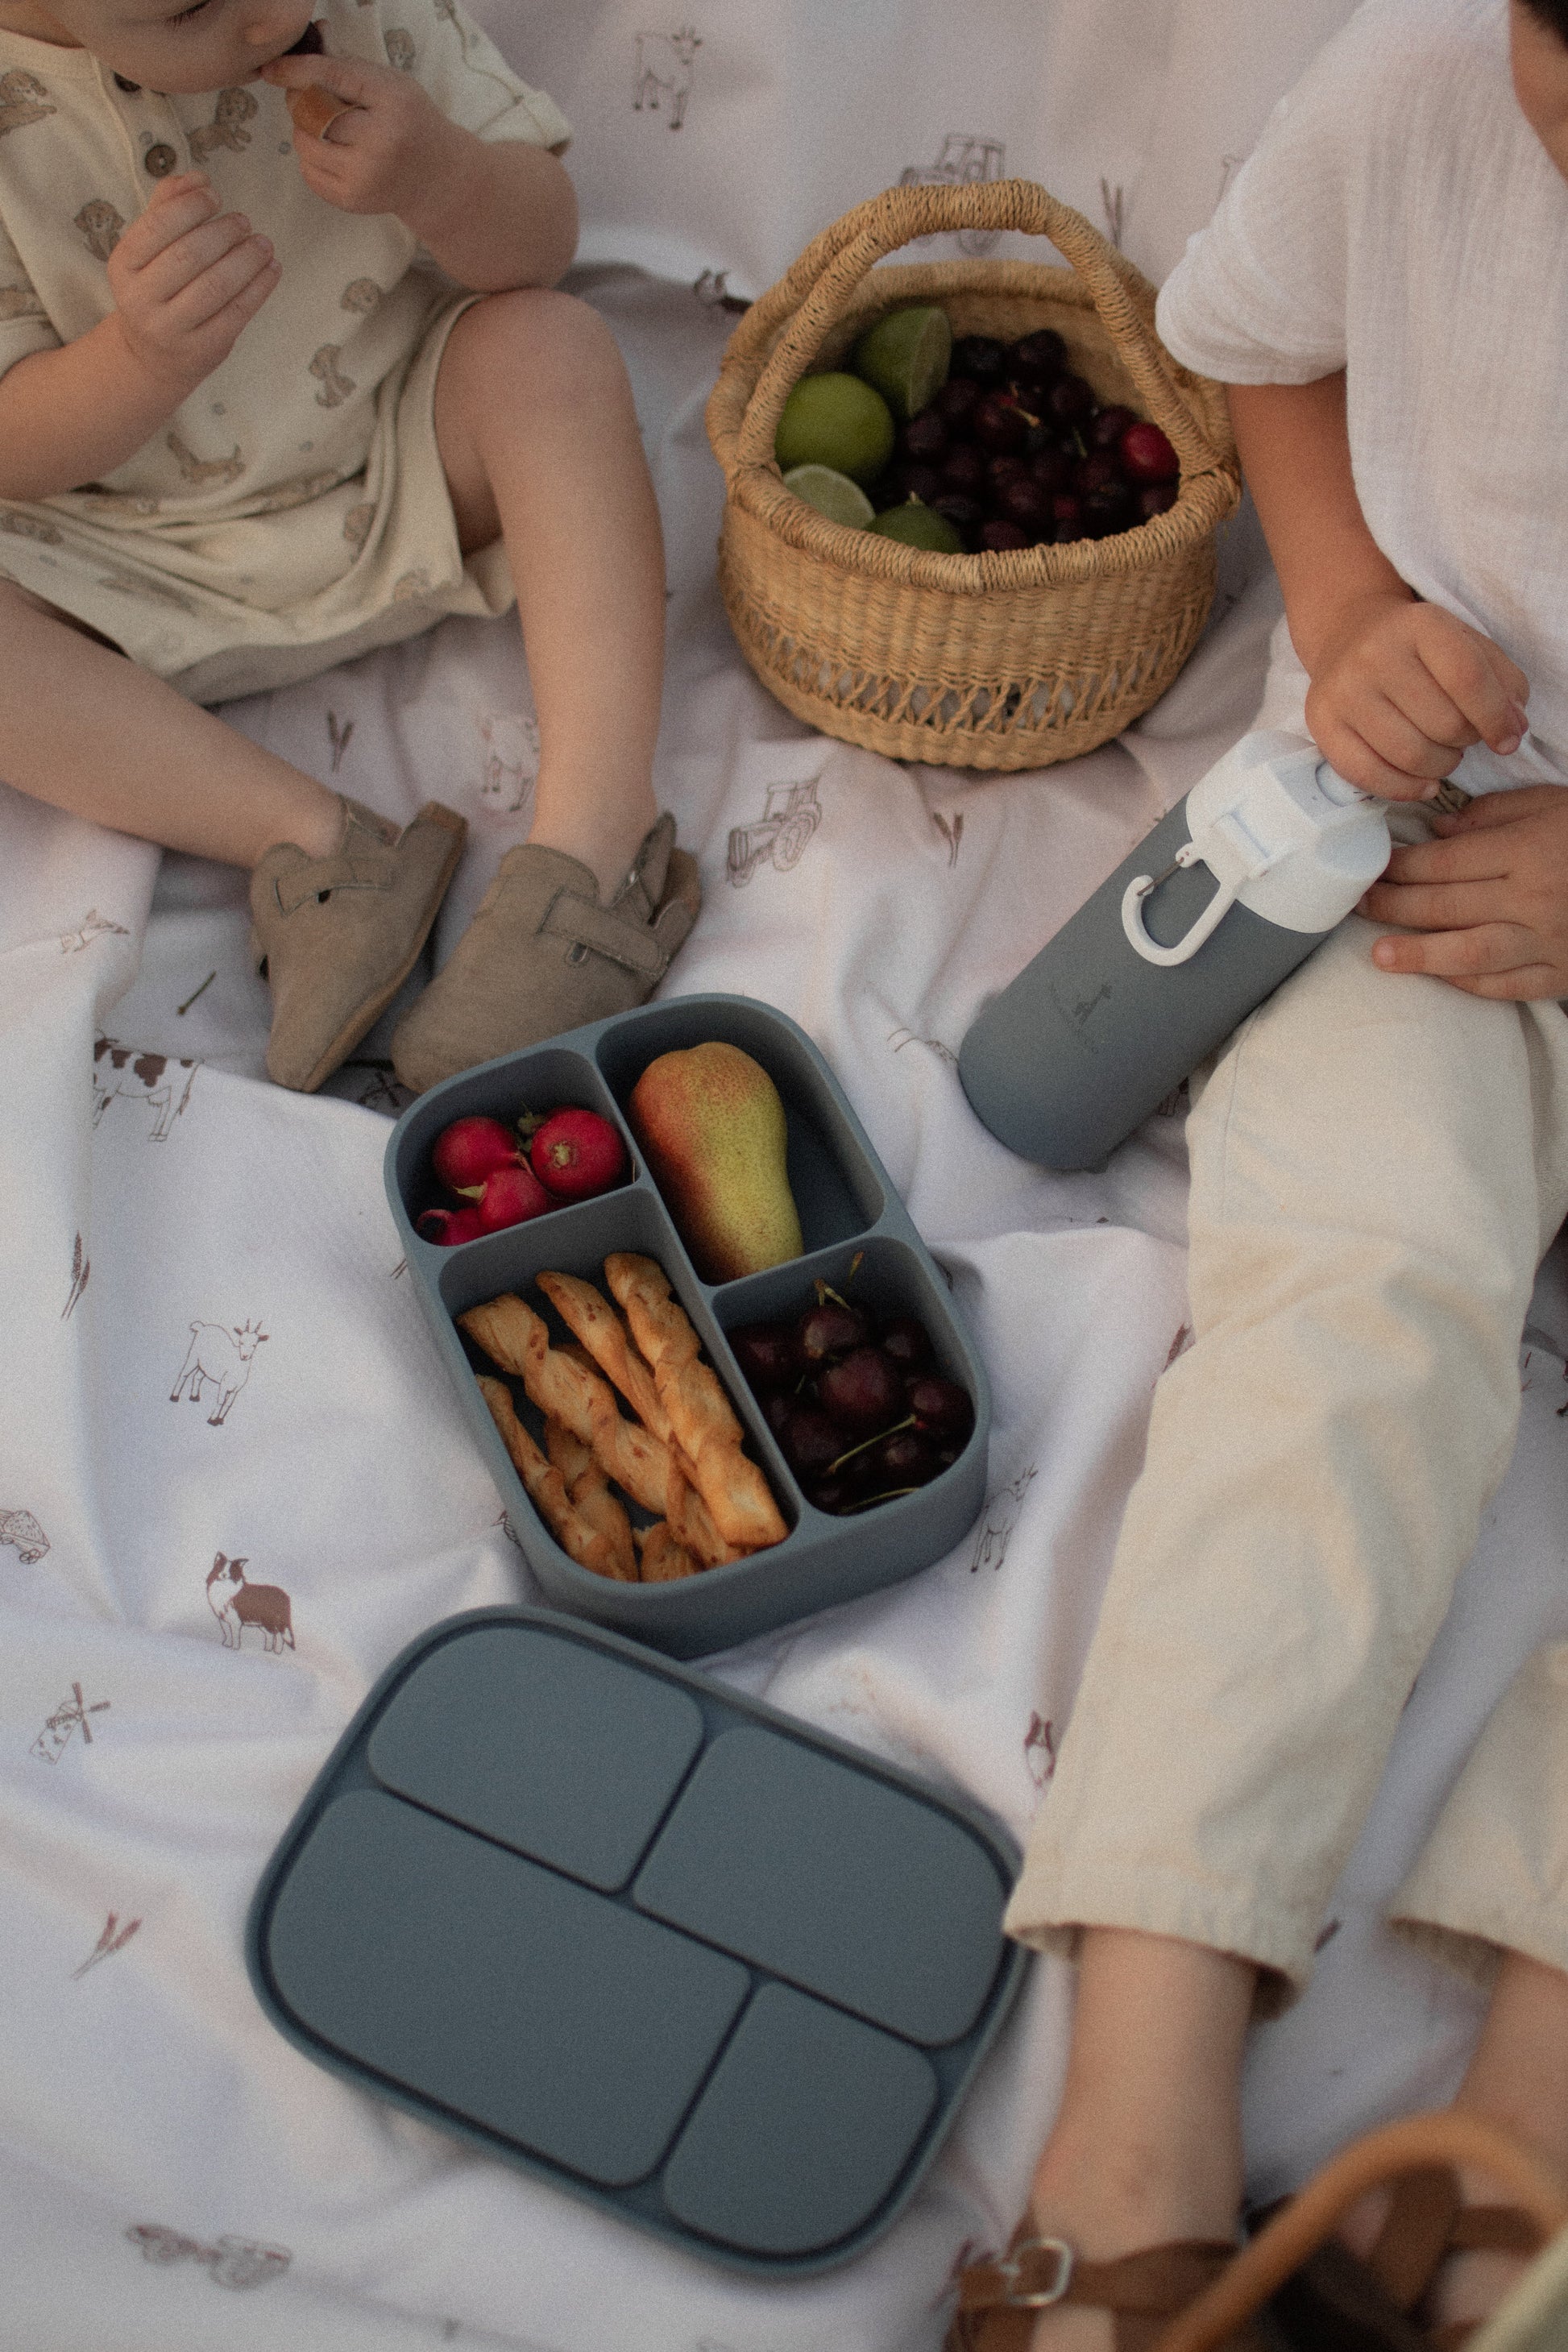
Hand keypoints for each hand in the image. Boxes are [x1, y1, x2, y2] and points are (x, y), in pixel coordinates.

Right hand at [105, 171, 278, 397]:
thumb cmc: (156, 288)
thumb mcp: (149, 250)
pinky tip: (272, 268)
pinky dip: (260, 287)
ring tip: (263, 243)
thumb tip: (197, 177)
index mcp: (122, 266)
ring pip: (216, 286)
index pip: (158, 227)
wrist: (152, 357)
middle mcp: (141, 300)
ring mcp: (171, 329)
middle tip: (244, 221)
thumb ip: (167, 206)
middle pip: (190, 256)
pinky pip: (237, 313)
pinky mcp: (203, 350)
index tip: (215, 195)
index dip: (190, 206)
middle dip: (223, 232)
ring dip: (246, 259)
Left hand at [262, 49, 459, 226]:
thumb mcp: (392, 85)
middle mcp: (379, 143)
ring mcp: (365, 177)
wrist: (436, 177)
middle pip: (313, 115)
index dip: (297, 71)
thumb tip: (307, 46)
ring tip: (322, 128)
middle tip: (307, 99)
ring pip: (305, 145)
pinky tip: (330, 153)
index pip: (333, 79)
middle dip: (300, 103)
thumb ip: (351, 68)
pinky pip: (309, 173)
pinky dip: (310, 159)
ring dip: (303, 131)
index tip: (273, 68)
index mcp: (391, 104)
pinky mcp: (352, 200)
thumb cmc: (410, 121)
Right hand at [1303, 591, 1530, 801]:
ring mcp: (1343, 691)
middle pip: (1442, 723)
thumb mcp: (1467, 644)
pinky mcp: (1321, 723)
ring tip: (1443, 754)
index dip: (1496, 718)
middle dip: (1465, 741)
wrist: (1349, 633)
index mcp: (1420, 625)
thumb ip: (1503, 683)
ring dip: (1440, 766)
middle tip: (1462, 735)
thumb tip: (1512, 732)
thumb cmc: (1420, 647)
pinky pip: (1369, 775)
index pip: (1467, 678)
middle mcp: (1375, 654)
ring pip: (1410, 755)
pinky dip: (1406, 789)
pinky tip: (1424, 783)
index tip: (1508, 740)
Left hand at [1358, 786, 1567, 997]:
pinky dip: (1468, 982)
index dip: (1401, 866)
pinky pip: (1506, 985)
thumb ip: (1495, 815)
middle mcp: (1534, 900)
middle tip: (1358, 906)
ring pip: (1470, 954)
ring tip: (1379, 954)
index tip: (1372, 867)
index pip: (1445, 863)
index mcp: (1530, 851)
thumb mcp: (1556, 804)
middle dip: (1394, 906)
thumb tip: (1438, 833)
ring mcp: (1548, 943)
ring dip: (1419, 955)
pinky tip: (1438, 975)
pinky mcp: (1563, 974)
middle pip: (1446, 906)